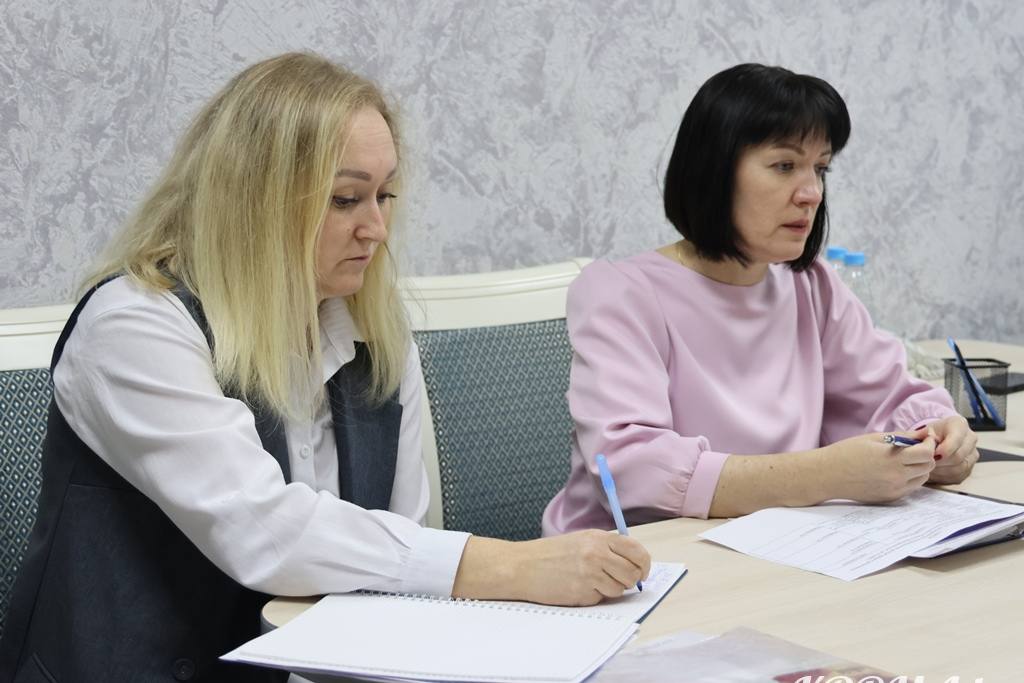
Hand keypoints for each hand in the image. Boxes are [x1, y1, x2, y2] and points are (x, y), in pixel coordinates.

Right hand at [452, 530, 649, 606]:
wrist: (522, 566)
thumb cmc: (551, 554)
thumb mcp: (581, 540)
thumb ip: (606, 548)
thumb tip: (634, 563)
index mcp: (598, 537)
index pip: (636, 550)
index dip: (644, 564)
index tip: (641, 572)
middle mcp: (597, 553)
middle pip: (632, 572)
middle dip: (629, 580)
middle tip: (616, 580)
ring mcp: (590, 573)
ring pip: (619, 588)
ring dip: (610, 589)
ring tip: (590, 582)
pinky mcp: (582, 591)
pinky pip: (601, 598)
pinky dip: (594, 597)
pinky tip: (578, 588)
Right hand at [824, 430, 936, 502]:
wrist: (828, 475)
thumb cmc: (847, 452)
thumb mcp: (874, 439)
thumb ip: (904, 436)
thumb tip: (926, 432)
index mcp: (891, 459)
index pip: (926, 452)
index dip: (929, 443)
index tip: (925, 438)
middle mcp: (895, 477)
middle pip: (928, 466)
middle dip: (926, 455)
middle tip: (915, 448)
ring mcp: (893, 490)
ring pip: (922, 478)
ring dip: (919, 467)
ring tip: (904, 460)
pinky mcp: (890, 498)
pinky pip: (910, 487)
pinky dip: (909, 478)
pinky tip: (894, 471)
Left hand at [923, 415, 979, 484]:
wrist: (935, 440)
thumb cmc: (929, 434)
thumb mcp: (923, 431)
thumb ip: (923, 434)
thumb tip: (928, 438)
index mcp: (960, 424)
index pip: (956, 439)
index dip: (945, 449)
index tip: (933, 455)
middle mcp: (971, 438)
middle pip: (958, 456)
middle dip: (940, 462)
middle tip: (926, 463)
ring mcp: (973, 454)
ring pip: (959, 468)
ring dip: (941, 470)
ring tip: (928, 468)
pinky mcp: (970, 467)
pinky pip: (959, 477)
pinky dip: (945, 477)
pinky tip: (934, 474)